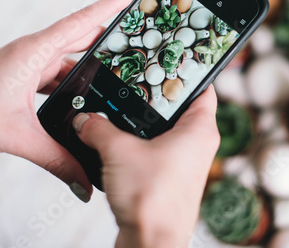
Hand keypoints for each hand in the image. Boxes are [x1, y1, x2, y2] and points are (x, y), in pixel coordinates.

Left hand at [0, 0, 140, 201]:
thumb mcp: (17, 136)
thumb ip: (57, 159)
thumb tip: (85, 180)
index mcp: (34, 52)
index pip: (83, 22)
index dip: (111, 5)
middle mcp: (35, 54)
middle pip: (83, 38)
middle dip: (112, 36)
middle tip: (140, 35)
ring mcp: (30, 66)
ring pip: (72, 62)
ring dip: (93, 68)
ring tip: (120, 74)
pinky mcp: (26, 80)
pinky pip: (59, 78)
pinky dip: (76, 86)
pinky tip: (87, 99)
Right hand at [72, 86, 219, 247]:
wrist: (151, 243)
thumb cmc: (152, 200)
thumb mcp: (118, 152)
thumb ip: (99, 128)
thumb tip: (85, 119)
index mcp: (200, 129)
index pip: (202, 86)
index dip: (187, 71)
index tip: (168, 60)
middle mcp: (198, 143)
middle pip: (181, 106)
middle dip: (157, 95)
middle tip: (136, 81)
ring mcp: (186, 161)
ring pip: (168, 129)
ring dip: (146, 120)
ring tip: (123, 106)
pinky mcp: (171, 176)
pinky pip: (158, 149)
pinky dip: (141, 141)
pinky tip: (119, 138)